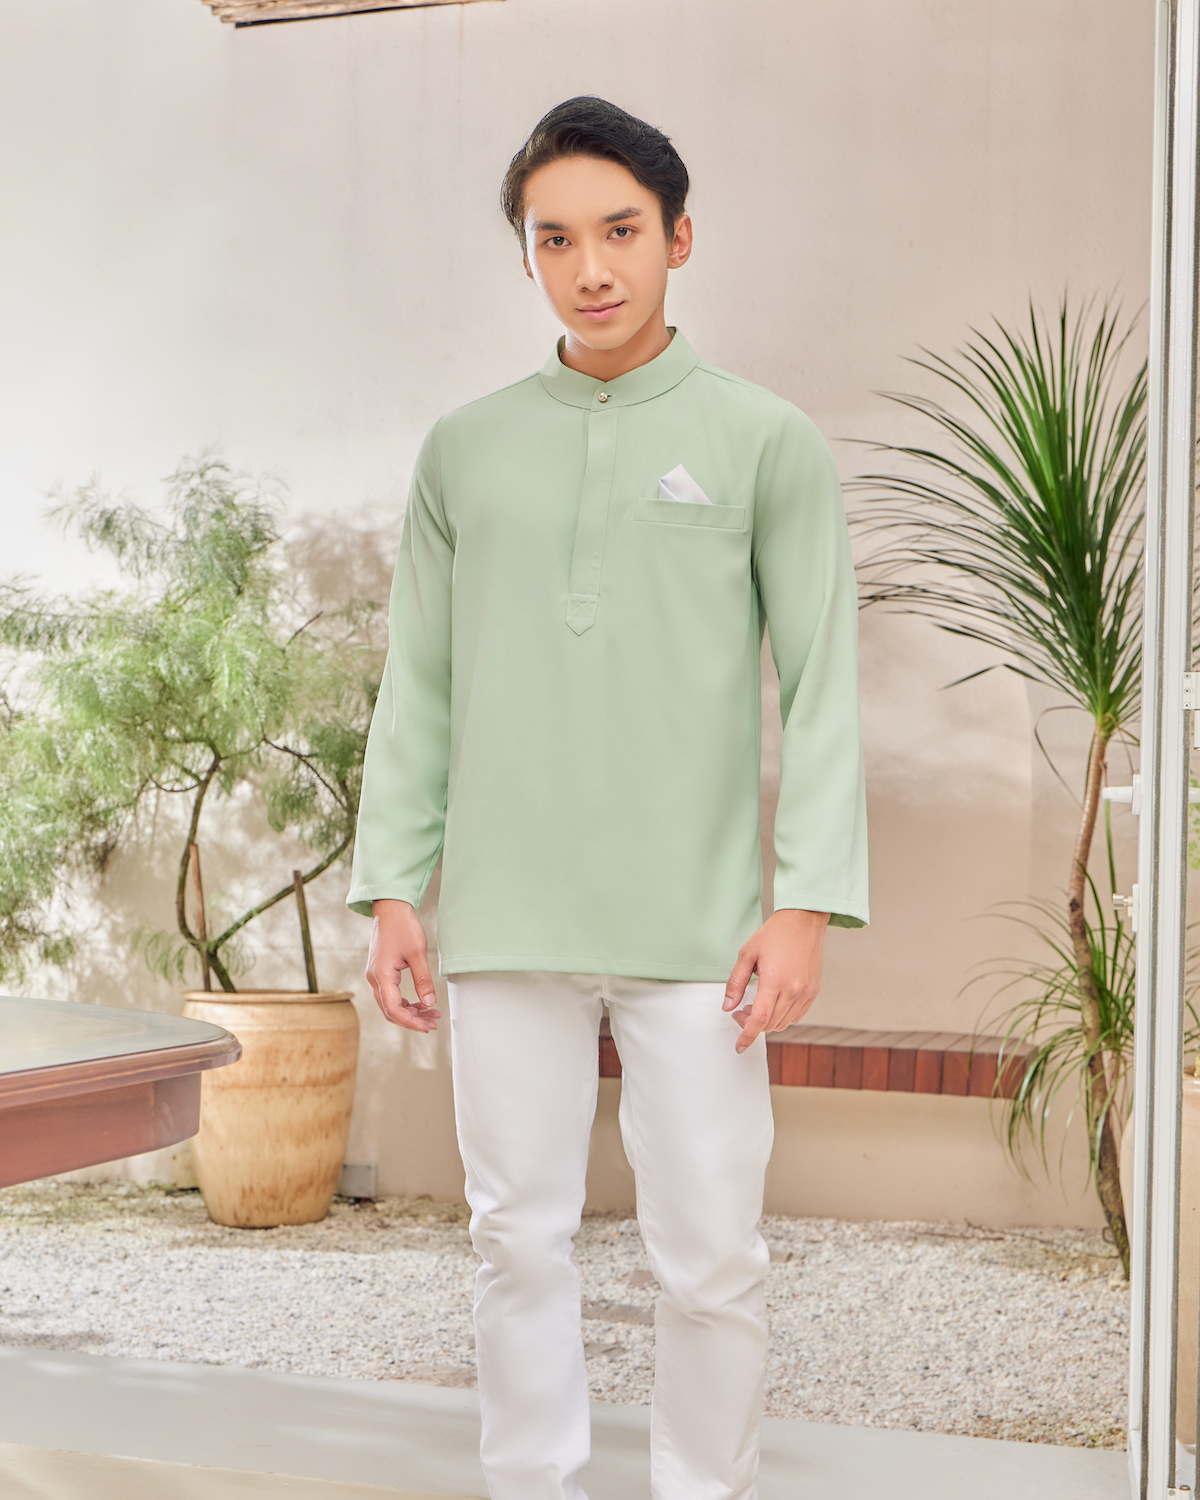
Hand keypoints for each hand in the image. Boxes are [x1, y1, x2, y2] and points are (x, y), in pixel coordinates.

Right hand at [366, 899, 441, 1031]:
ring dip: (409, 1011)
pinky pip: (390, 994)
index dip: (411, 1022)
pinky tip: (420, 1002)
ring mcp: (375, 975)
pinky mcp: (380, 971)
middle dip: (412, 1020)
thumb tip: (430, 1003)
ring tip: (431, 1014)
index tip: (428, 1026)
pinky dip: (404, 1001)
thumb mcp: (417, 953)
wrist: (390, 908)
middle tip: (433, 1024)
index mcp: (381, 975)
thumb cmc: (403, 926)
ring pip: (390, 1004)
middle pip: (390, 1010)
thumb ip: (423, 980)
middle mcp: (374, 978)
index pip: (394, 1009)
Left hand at [723, 908, 829, 1054]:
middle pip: (770, 1023)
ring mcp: (806, 992)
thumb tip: (728, 1006)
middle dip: (752, 1024)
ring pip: (784, 1022)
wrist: (804, 920)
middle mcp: (794, 990)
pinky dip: (782, 1017)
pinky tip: (773, 1003)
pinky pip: (797, 1015)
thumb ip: (736, 983)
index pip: (759, 1019)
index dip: (747, 1036)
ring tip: (757, 1004)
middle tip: (741, 1009)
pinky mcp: (814, 991)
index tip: (739, 1047)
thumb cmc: (774, 934)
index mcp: (775, 981)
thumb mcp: (747, 954)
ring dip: (767, 1021)